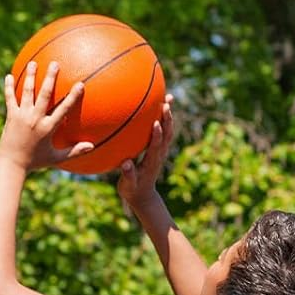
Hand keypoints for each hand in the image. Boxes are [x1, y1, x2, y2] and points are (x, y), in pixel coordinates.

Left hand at [0, 61, 93, 171]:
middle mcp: (35, 119)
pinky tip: (8, 76)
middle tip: (55, 63)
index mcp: (48, 128)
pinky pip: (10, 99)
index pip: (63, 109)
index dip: (72, 96)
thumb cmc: (35, 162)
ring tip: (33, 63)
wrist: (11, 165)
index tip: (80, 83)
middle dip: (50, 78)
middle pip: (44, 94)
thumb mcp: (56, 158)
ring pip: (26, 93)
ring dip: (30, 77)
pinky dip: (8, 87)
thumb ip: (74, 151)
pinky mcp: (10, 117)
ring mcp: (21, 116)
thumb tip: (92, 146)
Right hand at [117, 93, 173, 211]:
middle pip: (167, 134)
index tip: (155, 122)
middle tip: (166, 103)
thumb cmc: (132, 190)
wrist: (144, 196)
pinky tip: (160, 107)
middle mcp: (159, 154)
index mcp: (152, 162)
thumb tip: (126, 164)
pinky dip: (164, 119)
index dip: (157, 135)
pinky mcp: (159, 149)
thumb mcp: (128, 186)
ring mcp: (161, 151)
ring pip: (168, 130)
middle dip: (167, 119)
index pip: (156, 146)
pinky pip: (164, 131)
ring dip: (169, 115)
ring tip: (169, 98)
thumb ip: (128, 175)